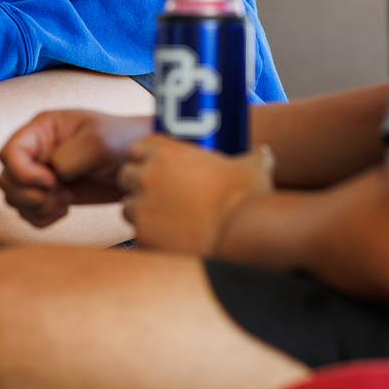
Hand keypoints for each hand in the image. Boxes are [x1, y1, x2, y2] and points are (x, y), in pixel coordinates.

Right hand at [0, 109, 151, 226]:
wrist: (140, 164)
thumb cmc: (123, 141)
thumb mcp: (98, 141)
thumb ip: (66, 156)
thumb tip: (50, 175)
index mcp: (42, 130)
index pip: (9, 153)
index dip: (23, 173)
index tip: (52, 180)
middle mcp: (36, 151)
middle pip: (7, 180)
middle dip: (31, 194)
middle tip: (63, 193)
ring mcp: (42, 173)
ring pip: (14, 199)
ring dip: (37, 207)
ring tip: (66, 200)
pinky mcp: (51, 194)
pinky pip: (28, 213)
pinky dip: (42, 218)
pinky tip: (65, 209)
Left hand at [118, 136, 274, 255]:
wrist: (240, 233)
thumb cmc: (246, 196)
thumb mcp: (253, 166)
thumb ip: (254, 157)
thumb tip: (264, 154)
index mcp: (166, 153)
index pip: (137, 147)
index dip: (144, 157)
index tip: (154, 167)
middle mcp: (147, 176)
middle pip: (125, 176)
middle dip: (137, 185)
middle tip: (158, 195)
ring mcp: (141, 207)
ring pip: (127, 207)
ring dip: (141, 212)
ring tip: (165, 221)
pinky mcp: (142, 236)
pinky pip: (137, 235)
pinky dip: (149, 237)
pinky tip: (169, 240)